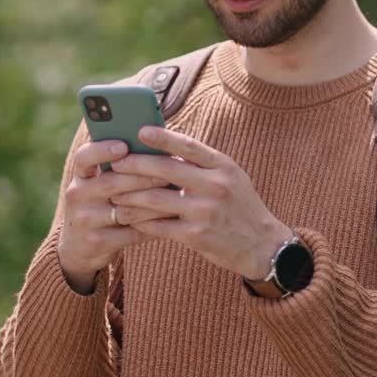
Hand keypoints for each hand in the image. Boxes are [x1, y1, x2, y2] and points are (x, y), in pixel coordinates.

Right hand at [56, 140, 175, 292]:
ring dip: (154, 202)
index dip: (102, 150)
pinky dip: (154, 225)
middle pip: (111, 183)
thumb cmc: (99, 205)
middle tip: (170, 172)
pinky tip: (171, 218)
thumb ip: (117, 167)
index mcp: (80, 176)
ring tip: (176, 195)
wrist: (80, 248)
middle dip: (143, 177)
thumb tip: (154, 144)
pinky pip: (132, 232)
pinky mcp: (98, 242)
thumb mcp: (98, 185)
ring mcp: (86, 220)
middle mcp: (78, 196)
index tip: (124, 146)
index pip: (84, 157)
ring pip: (125, 209)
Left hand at [109, 126, 294, 279]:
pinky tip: (127, 217)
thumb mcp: (230, 176)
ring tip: (113, 193)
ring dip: (130, 195)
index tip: (140, 131)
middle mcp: (214, 186)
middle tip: (115, 163)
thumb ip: (202, 162)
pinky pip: (158, 226)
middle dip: (135, 165)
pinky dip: (140, 220)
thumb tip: (165, 145)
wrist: (263, 245)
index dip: (162, 137)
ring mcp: (204, 212)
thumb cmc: (240, 205)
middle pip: (165, 169)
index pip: (188, 145)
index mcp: (222, 166)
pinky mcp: (195, 236)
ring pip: (155, 198)